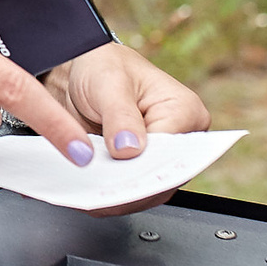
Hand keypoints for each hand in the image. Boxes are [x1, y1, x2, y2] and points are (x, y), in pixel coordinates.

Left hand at [46, 41, 209, 215]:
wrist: (81, 74)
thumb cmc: (103, 67)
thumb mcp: (109, 83)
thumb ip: (120, 116)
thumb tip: (130, 149)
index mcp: (185, 111)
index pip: (171, 153)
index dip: (145, 170)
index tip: (119, 180)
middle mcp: (179, 138)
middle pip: (161, 178)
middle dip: (129, 189)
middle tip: (99, 195)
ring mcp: (159, 157)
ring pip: (146, 192)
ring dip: (116, 197)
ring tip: (89, 198)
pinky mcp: (139, 169)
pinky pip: (128, 191)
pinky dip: (108, 195)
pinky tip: (87, 193)